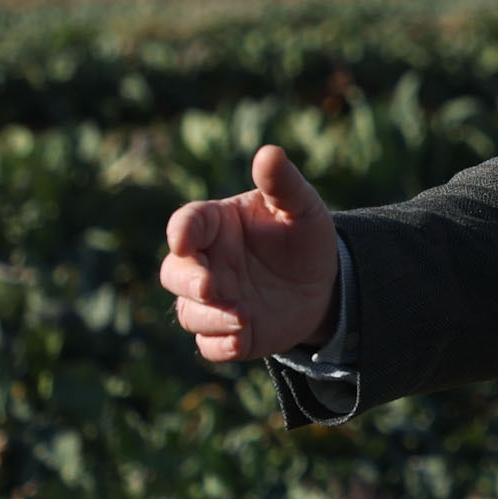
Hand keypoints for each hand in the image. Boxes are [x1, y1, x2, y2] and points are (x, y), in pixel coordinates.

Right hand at [159, 146, 339, 362]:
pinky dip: (220, 345)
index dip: (181, 231)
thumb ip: (283, 183)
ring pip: (189, 313)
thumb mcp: (301, 206)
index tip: (184, 238)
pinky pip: (209, 346)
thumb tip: (270, 152)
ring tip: (244, 315)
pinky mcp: (227, 333)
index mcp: (215, 225)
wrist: (324, 284)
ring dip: (210, 317)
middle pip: (173, 273)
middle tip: (213, 286)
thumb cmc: (303, 237)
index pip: (186, 224)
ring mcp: (213, 301)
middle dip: (188, 281)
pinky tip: (241, 339)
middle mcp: (206, 263)